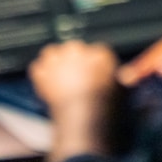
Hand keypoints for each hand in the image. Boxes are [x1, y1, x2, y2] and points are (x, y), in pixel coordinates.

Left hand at [29, 40, 120, 161]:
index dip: (93, 63)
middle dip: (73, 59)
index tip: (92, 73)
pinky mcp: (44, 72)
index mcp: (101, 52)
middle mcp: (79, 50)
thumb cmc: (104, 103)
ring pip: (52, 52)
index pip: (97, 50)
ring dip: (53, 61)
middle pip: (73, 47)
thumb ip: (121, 77)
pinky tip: (45, 82)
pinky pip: (37, 67)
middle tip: (75, 76)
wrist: (84, 114)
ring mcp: (59, 60)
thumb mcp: (121, 87)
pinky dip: (40, 74)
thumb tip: (124, 76)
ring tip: (57, 74)